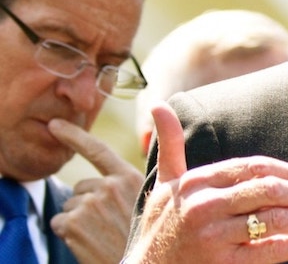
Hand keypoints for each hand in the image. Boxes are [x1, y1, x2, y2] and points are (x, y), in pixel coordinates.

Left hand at [47, 119, 142, 263]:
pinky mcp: (73, 224)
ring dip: (78, 220)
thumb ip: (130, 183)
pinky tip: (89, 242)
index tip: (55, 126)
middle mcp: (108, 186)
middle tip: (108, 223)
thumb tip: (110, 177)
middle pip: (81, 187)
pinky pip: (59, 223)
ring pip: (69, 206)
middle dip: (87, 202)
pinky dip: (68, 234)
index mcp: (129, 177)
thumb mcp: (153, 201)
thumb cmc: (147, 237)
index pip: (98, 150)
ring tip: (101, 233)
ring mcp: (89, 204)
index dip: (75, 135)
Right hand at [124, 103, 287, 263]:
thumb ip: (171, 145)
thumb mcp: (164, 184)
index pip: (254, 167)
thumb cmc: (161, 226)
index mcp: (196, 181)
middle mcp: (204, 205)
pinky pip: (270, 251)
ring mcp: (213, 236)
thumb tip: (161, 105)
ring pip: (274, 219)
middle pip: (269, 190)